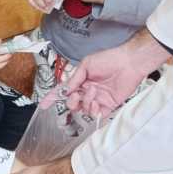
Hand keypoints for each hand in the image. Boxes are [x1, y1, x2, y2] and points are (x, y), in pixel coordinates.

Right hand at [42, 29, 169, 117]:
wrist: (129, 63)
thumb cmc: (109, 59)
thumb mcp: (87, 65)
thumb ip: (75, 79)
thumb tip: (65, 91)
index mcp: (81, 80)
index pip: (64, 90)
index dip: (53, 97)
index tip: (43, 105)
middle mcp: (88, 91)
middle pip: (72, 103)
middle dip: (71, 102)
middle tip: (76, 95)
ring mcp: (98, 99)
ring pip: (83, 110)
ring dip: (84, 103)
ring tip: (92, 93)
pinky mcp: (108, 105)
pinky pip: (96, 115)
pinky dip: (93, 111)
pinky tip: (96, 103)